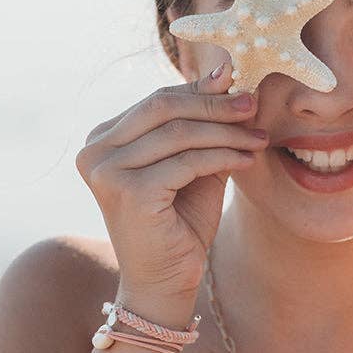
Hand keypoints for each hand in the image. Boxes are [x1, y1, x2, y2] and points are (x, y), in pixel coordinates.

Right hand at [75, 59, 269, 301]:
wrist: (165, 282)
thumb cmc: (178, 223)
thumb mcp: (192, 163)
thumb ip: (203, 123)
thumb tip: (224, 71)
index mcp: (102, 139)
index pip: (157, 100)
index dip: (201, 92)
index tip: (242, 89)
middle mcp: (94, 151)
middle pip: (163, 108)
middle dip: (214, 105)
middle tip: (253, 105)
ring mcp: (106, 172)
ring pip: (179, 134)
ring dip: (226, 132)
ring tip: (258, 137)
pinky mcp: (129, 192)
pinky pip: (186, 162)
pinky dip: (222, 156)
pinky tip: (247, 160)